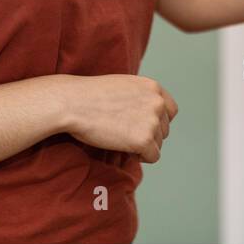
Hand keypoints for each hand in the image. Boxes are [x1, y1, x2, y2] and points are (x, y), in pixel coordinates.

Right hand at [62, 74, 178, 163]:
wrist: (73, 103)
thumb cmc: (90, 95)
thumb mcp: (123, 86)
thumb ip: (140, 97)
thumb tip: (146, 115)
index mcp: (153, 87)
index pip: (170, 110)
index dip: (157, 121)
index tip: (142, 127)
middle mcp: (157, 102)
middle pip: (164, 129)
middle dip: (148, 135)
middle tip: (124, 135)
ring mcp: (152, 121)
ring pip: (158, 144)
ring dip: (142, 146)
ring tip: (120, 139)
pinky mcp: (144, 140)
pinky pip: (152, 157)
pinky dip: (140, 158)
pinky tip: (124, 149)